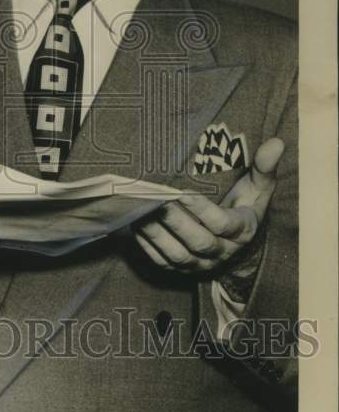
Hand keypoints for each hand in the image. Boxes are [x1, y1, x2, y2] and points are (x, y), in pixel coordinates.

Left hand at [133, 138, 283, 274]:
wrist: (237, 245)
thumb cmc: (244, 206)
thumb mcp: (258, 188)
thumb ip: (264, 167)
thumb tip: (276, 143)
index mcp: (242, 231)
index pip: (223, 225)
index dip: (203, 211)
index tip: (183, 193)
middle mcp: (222, 252)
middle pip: (198, 242)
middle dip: (175, 222)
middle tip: (156, 200)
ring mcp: (200, 264)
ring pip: (177, 255)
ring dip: (156, 234)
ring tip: (140, 210)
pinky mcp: (181, 269)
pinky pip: (162, 262)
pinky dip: (146, 245)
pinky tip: (135, 224)